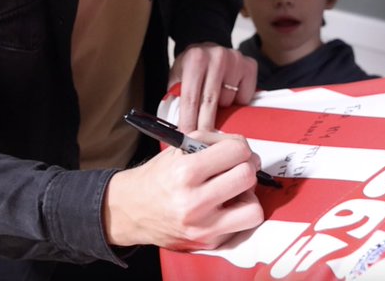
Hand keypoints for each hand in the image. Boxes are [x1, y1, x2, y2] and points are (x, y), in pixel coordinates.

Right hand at [103, 130, 264, 249]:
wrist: (131, 211)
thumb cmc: (157, 177)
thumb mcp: (177, 149)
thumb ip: (210, 143)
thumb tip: (243, 147)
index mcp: (185, 172)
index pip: (237, 151)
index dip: (240, 146)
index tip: (236, 150)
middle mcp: (194, 202)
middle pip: (247, 177)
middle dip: (247, 167)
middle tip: (238, 166)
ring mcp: (202, 226)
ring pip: (253, 209)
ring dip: (248, 196)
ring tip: (234, 190)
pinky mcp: (208, 242)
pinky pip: (242, 227)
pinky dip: (238, 214)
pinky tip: (225, 206)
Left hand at [169, 43, 256, 131]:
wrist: (207, 49)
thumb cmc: (191, 67)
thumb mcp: (177, 78)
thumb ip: (176, 98)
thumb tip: (177, 127)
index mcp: (195, 58)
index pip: (191, 97)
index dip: (188, 121)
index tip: (188, 137)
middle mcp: (217, 56)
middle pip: (210, 102)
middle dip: (205, 126)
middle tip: (201, 143)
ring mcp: (235, 60)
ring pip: (228, 101)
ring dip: (220, 110)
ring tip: (214, 106)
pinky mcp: (250, 66)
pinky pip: (244, 97)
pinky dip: (236, 103)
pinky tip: (229, 96)